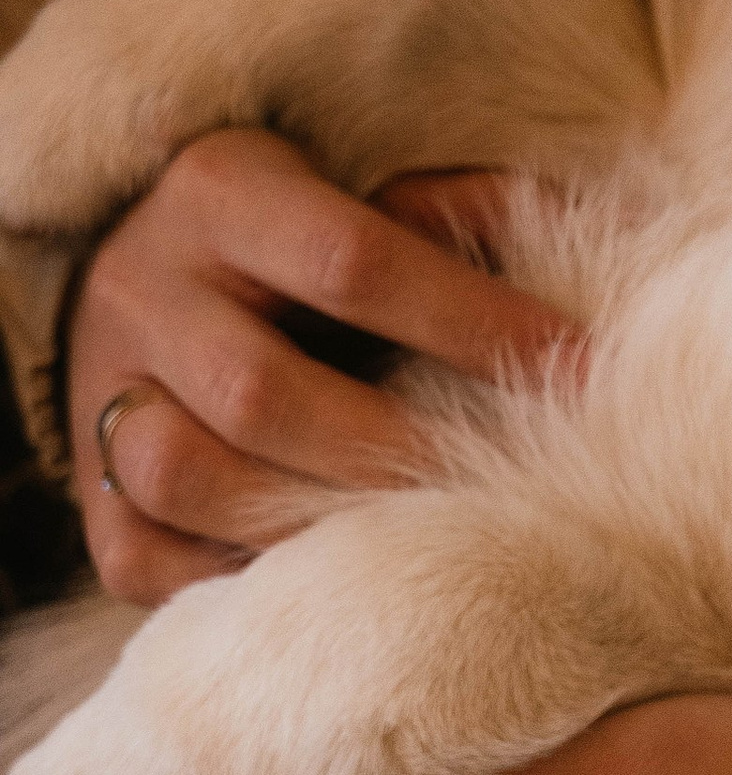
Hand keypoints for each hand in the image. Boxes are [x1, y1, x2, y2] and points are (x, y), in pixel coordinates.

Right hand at [67, 130, 576, 603]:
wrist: (148, 274)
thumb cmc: (305, 238)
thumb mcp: (367, 188)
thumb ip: (470, 213)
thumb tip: (597, 241)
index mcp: (225, 189)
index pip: (353, 261)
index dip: (474, 323)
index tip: (579, 371)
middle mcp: (146, 286)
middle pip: (262, 392)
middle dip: (397, 451)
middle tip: (506, 489)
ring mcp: (103, 392)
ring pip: (187, 475)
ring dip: (310, 523)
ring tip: (421, 546)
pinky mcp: (92, 498)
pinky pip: (147, 560)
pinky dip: (238, 585)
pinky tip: (329, 584)